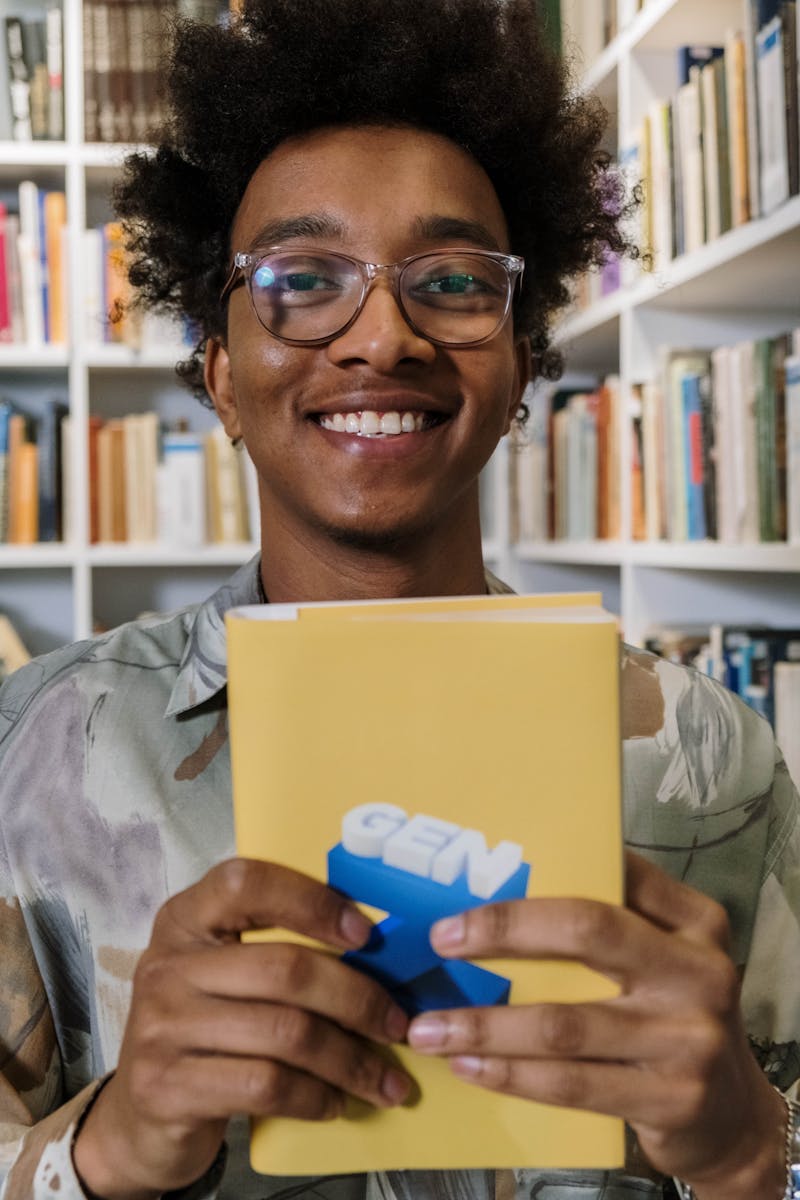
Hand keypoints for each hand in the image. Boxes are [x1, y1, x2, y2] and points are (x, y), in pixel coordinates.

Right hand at [73, 858, 410, 1199]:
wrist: (141, 1117)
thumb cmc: (206, 1030)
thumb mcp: (224, 974)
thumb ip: (275, 950)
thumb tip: (378, 952)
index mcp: (186, 918)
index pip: (248, 882)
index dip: (312, 901)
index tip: (365, 933)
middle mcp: (167, 964)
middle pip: (286, 968)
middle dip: (357, 1000)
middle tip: (397, 1025)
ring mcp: (162, 1026)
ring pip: (286, 1033)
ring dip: (350, 1060)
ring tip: (384, 1079)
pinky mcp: (168, 1087)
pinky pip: (267, 1085)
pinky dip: (316, 1096)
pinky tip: (336, 1102)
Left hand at [407, 851, 785, 1199]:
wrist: (732, 1117)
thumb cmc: (673, 1017)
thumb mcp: (664, 959)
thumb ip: (612, 924)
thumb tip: (505, 885)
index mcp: (695, 921)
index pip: (615, 875)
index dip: (544, 871)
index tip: (475, 880)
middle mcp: (699, 971)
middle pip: (587, 930)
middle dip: (503, 930)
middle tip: (442, 939)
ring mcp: (688, 1038)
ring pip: (563, 1023)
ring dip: (485, 1026)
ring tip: (429, 1028)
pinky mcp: (669, 1098)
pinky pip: (570, 1083)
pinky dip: (510, 1074)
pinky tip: (469, 1067)